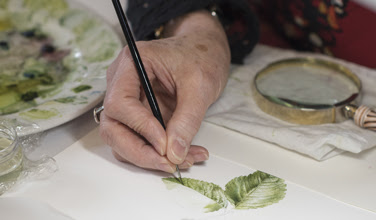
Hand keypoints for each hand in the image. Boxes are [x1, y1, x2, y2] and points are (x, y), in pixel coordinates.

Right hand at [99, 10, 229, 172]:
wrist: (205, 51)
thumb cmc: (201, 56)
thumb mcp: (200, 85)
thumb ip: (187, 119)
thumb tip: (174, 153)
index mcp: (131, 64)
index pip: (119, 103)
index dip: (140, 127)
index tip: (164, 145)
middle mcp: (122, 84)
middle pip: (113, 127)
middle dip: (140, 151)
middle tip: (170, 164)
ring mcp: (130, 102)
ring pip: (123, 140)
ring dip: (151, 157)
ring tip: (186, 160)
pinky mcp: (140, 116)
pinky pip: (141, 141)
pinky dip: (159, 154)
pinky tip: (184, 154)